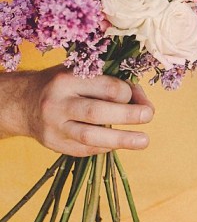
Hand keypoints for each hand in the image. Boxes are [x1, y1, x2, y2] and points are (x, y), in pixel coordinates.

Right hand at [3, 67, 153, 155]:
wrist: (23, 103)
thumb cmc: (62, 83)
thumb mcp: (82, 72)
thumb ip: (112, 82)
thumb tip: (142, 100)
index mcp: (67, 79)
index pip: (105, 87)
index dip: (128, 92)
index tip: (137, 97)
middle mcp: (57, 103)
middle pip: (97, 112)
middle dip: (127, 115)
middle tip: (148, 115)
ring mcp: (54, 127)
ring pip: (90, 137)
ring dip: (121, 140)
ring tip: (144, 141)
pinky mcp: (54, 144)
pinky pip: (84, 149)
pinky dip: (105, 147)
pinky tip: (118, 144)